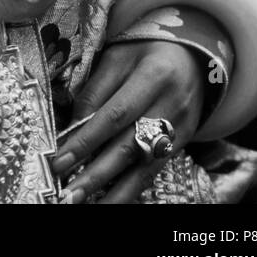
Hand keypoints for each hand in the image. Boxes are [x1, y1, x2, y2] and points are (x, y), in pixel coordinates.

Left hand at [50, 40, 205, 203]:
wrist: (196, 56)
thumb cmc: (146, 52)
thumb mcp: (118, 57)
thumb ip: (95, 91)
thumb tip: (71, 129)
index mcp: (153, 75)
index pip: (114, 114)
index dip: (86, 140)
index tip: (60, 160)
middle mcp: (171, 105)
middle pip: (129, 146)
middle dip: (96, 174)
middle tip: (68, 194)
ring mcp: (181, 127)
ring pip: (144, 166)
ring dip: (113, 191)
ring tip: (86, 204)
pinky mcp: (183, 143)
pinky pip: (154, 170)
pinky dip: (132, 189)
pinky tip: (111, 200)